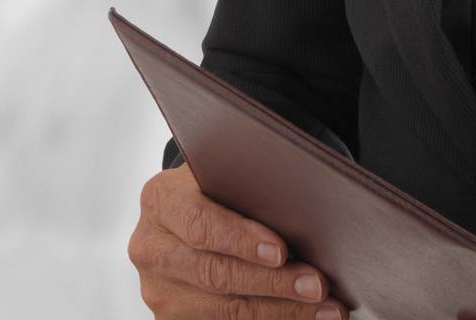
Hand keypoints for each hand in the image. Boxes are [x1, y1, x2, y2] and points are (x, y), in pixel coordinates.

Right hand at [128, 161, 346, 316]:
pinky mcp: (171, 318)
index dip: (241, 240)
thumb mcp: (222, 171)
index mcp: (160, 200)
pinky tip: (300, 318)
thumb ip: (246, 184)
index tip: (281, 251)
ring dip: (280, 311)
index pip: (201, 224)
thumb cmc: (217, 184)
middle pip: (216, 274)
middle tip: (318, 286)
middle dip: (274, 283)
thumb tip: (302, 204)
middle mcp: (151, 248)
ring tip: (324, 309)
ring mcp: (158, 290)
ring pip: (223, 309)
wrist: (186, 210)